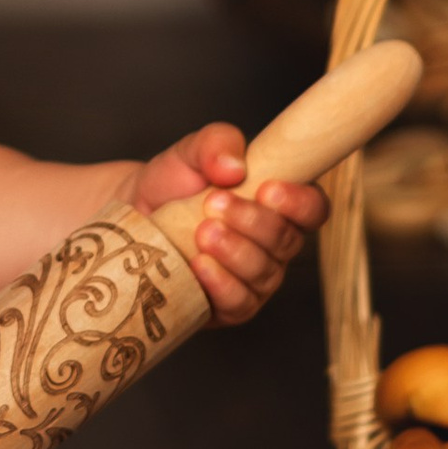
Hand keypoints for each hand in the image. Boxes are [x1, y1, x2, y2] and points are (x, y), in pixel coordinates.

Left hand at [129, 126, 324, 326]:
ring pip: (263, 274)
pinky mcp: (228, 305)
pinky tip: (200, 265)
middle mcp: (274, 245)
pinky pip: (239, 303)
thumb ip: (216, 143)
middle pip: (286, 241)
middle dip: (253, 222)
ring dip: (235, 251)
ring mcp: (254, 279)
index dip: (299, 203)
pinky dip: (221, 284)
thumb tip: (234, 166)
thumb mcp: (191, 151)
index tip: (267, 189)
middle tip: (214, 203)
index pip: (313, 208)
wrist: (134, 214)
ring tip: (202, 231)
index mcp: (279, 205)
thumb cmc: (175, 181)